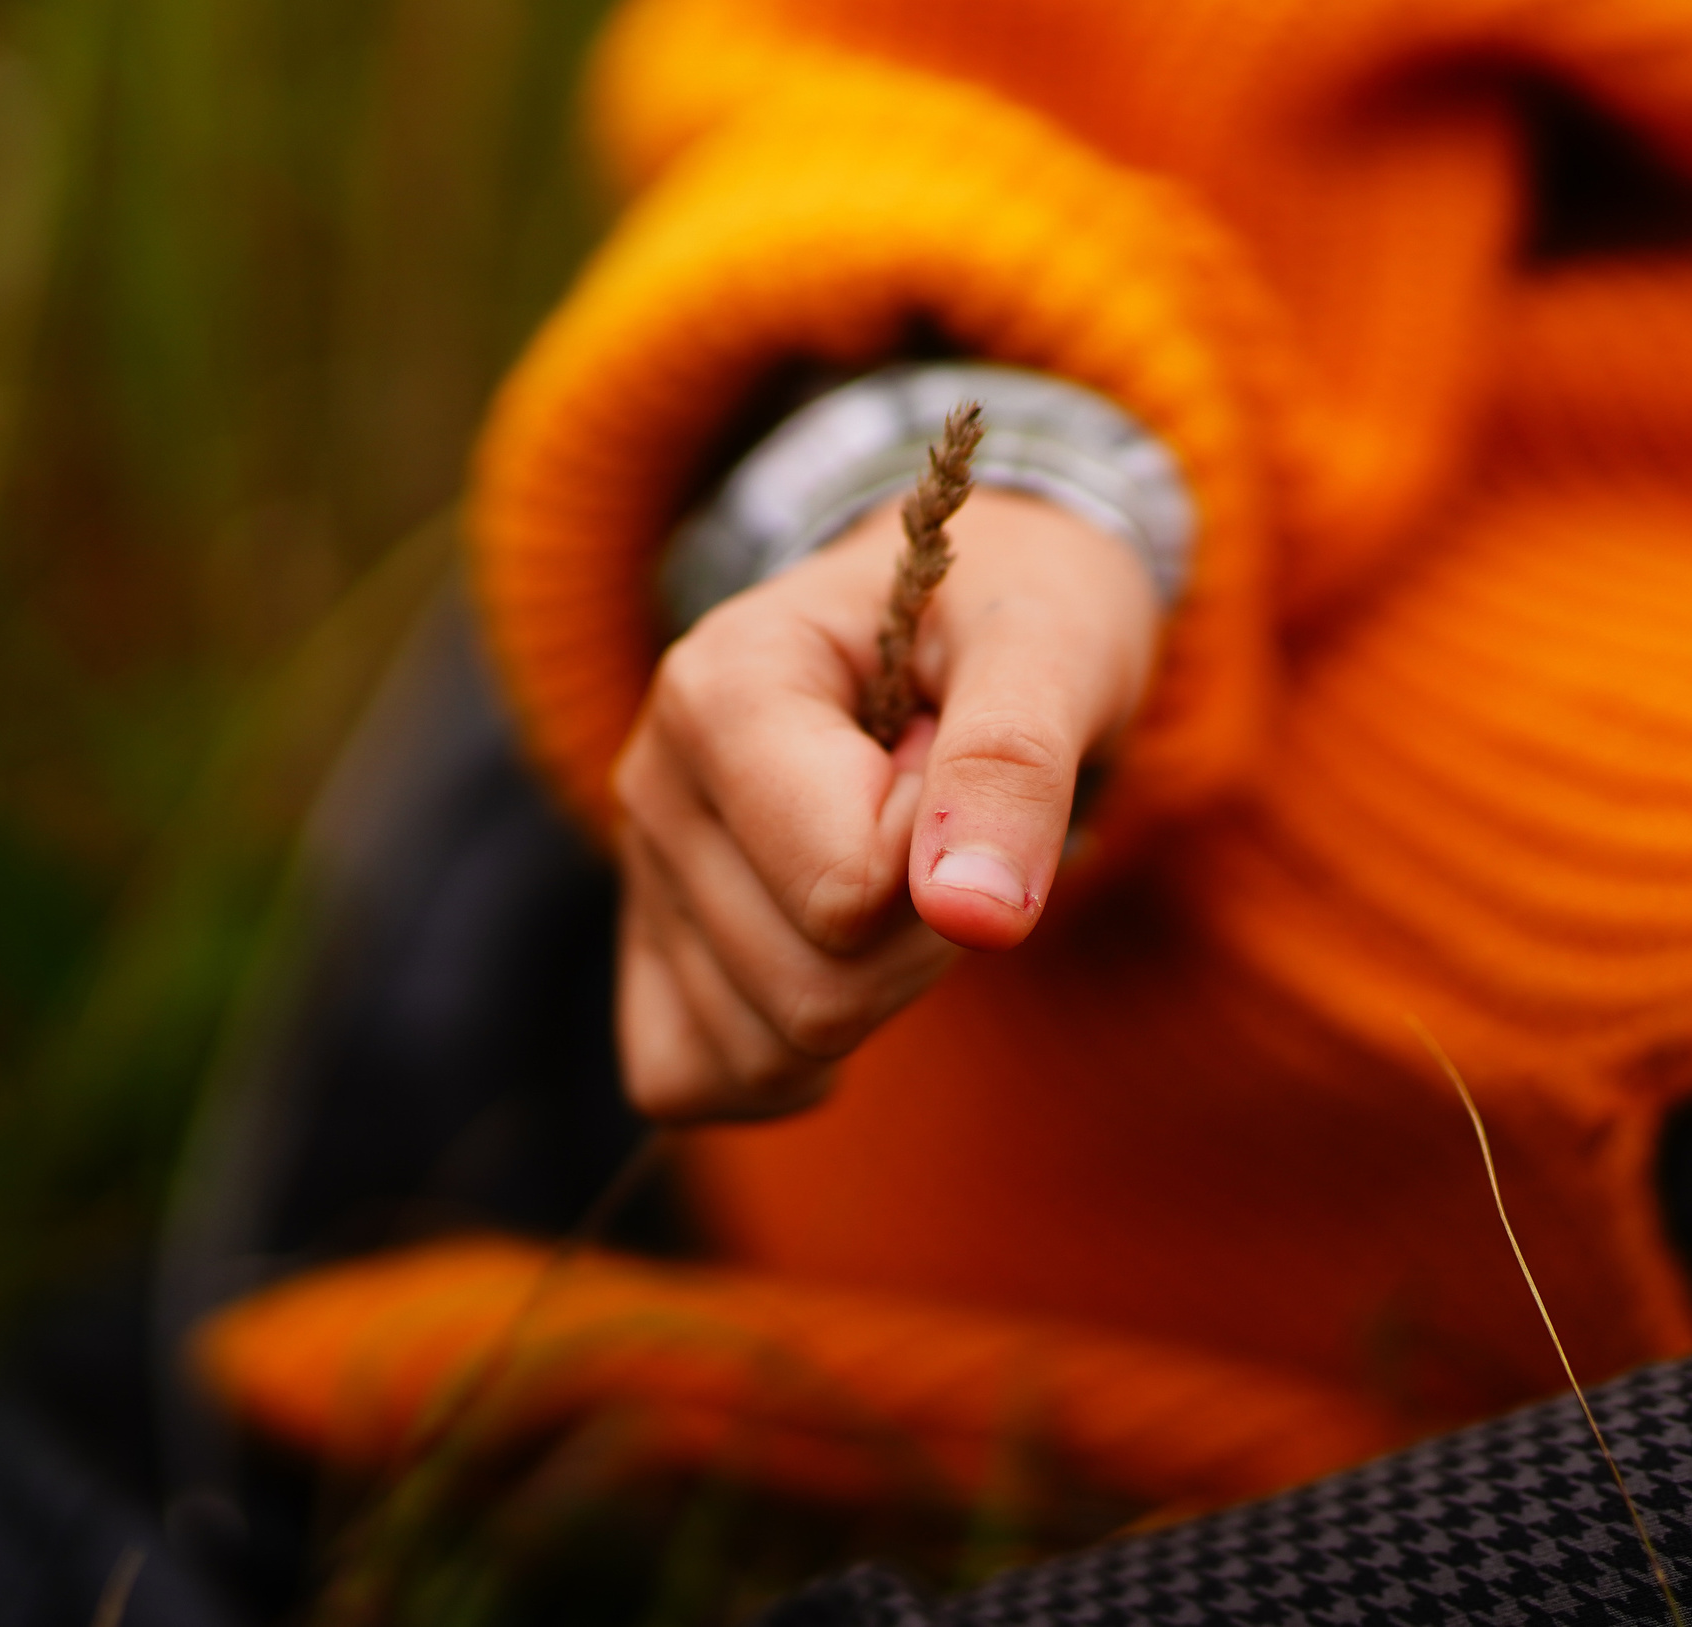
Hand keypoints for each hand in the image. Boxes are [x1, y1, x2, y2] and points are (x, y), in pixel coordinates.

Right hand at [612, 490, 1159, 1121]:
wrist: (972, 609)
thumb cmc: (1012, 616)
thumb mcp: (1050, 645)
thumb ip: (1013, 763)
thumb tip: (977, 917)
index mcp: (720, 687)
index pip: (844, 888)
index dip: (953, 858)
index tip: (962, 760)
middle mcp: (652, 785)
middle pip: (808, 990)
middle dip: (926, 938)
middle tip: (948, 824)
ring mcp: (641, 877)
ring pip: (764, 1053)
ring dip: (880, 991)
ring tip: (897, 864)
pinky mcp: (651, 953)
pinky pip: (697, 1081)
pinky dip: (795, 1063)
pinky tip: (851, 966)